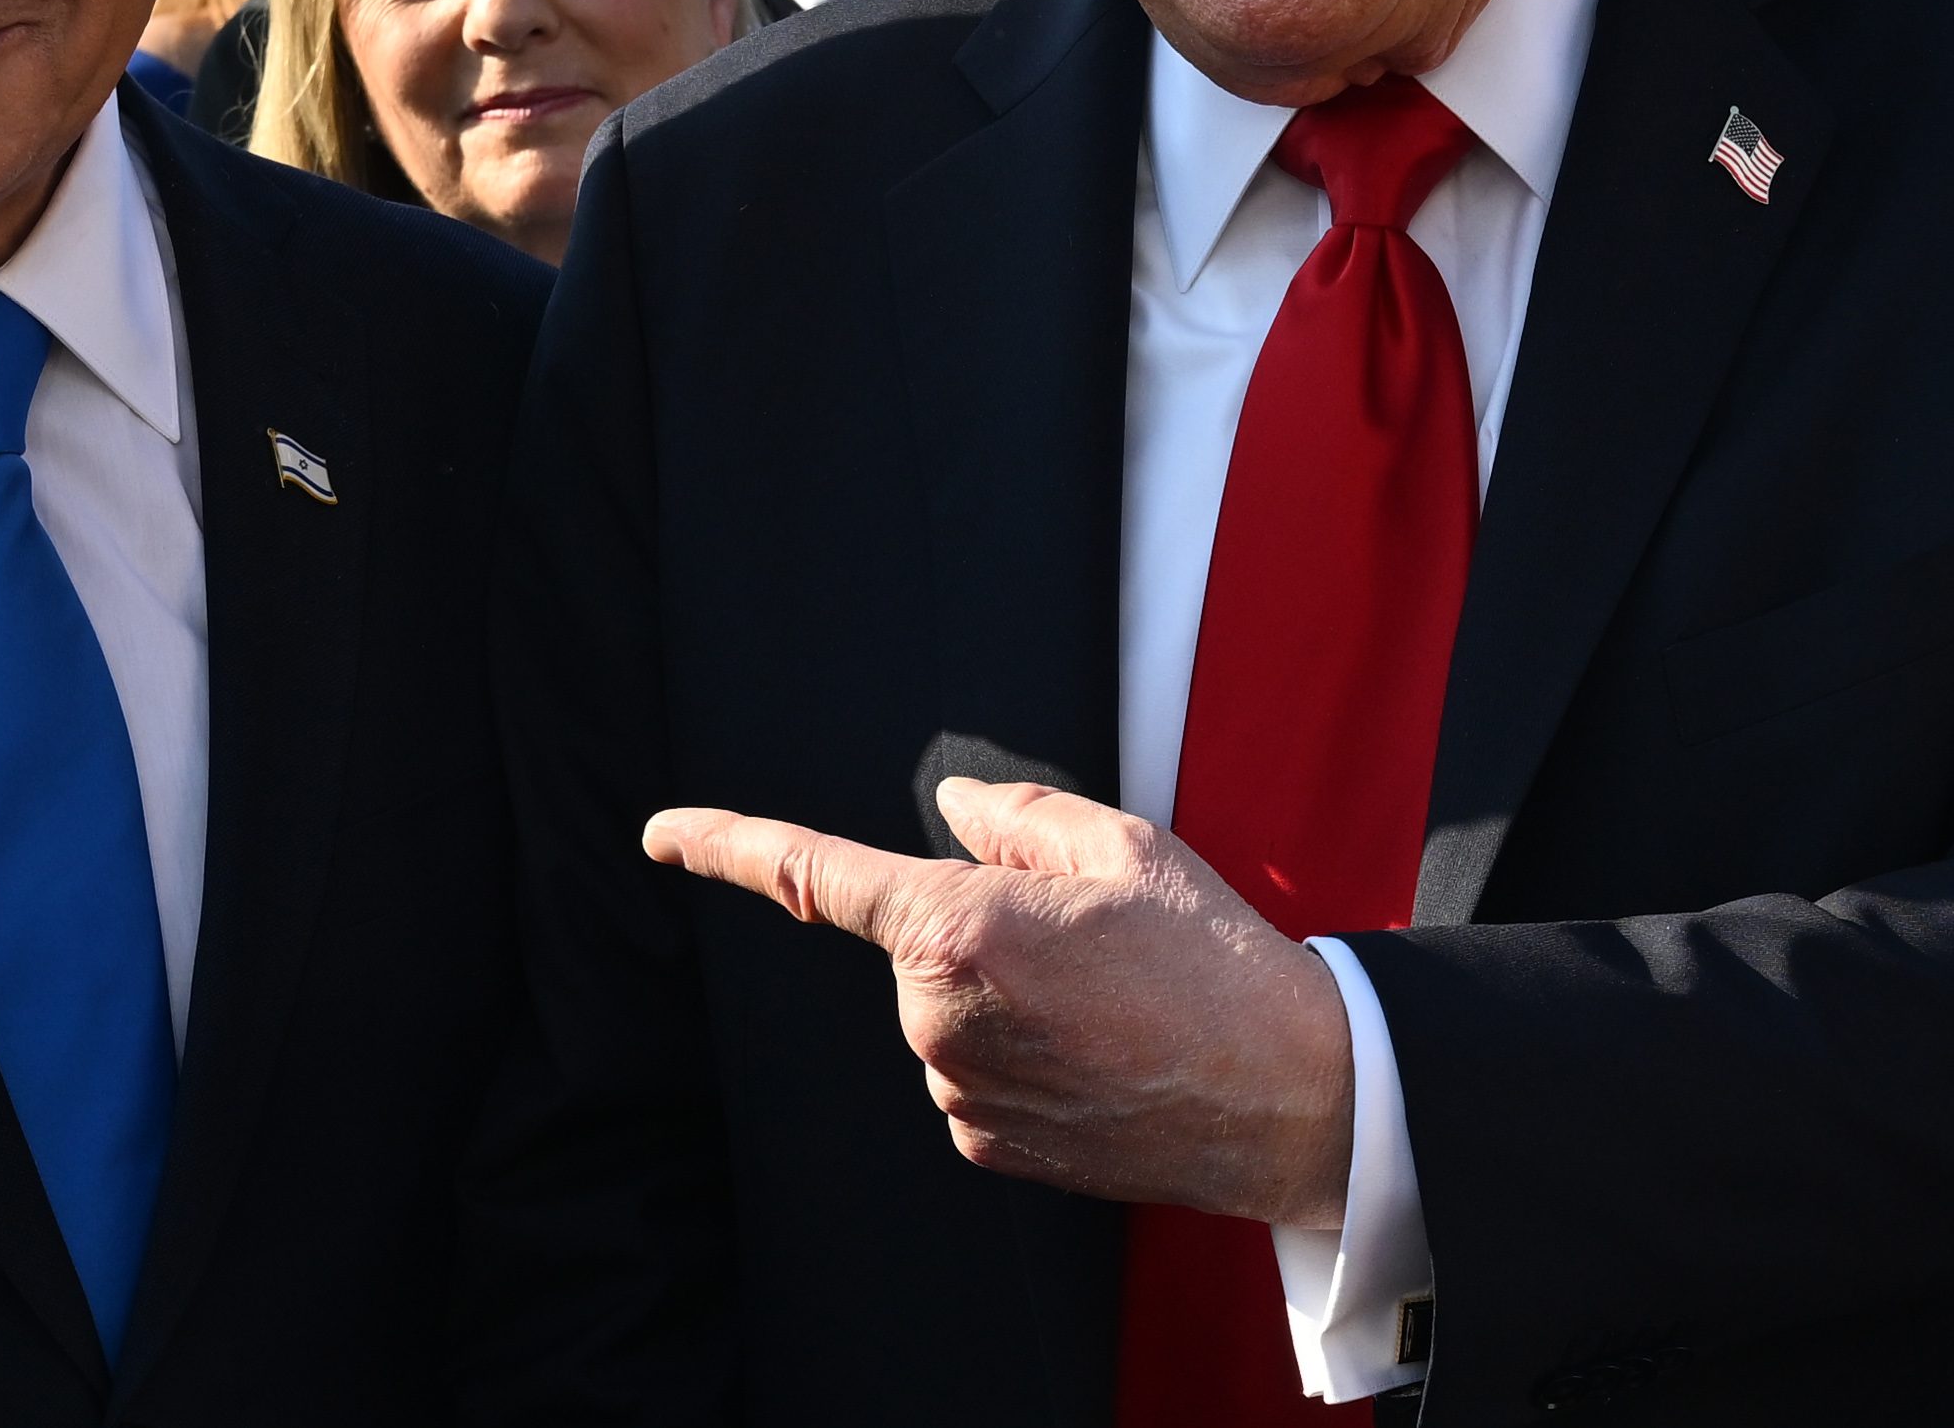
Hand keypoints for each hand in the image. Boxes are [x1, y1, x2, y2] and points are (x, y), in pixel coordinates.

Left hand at [645, 777, 1355, 1225]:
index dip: (724, 847)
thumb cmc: (1214, 962)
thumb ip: (1015, 818)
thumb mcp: (1124, 848)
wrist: (1291, 1097)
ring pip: (943, 1015)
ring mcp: (956, 1089)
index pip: (810, 876)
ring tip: (1111, 1008)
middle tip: (1087, 946)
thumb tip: (948, 810)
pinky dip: (1017, 1059)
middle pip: (914, 945)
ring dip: (1002, 999)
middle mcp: (935, 1016)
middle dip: (976, 928)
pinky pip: (970, 1077)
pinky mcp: (984, 1144)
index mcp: (956, 927)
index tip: (661, 837)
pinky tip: (1097, 1059)